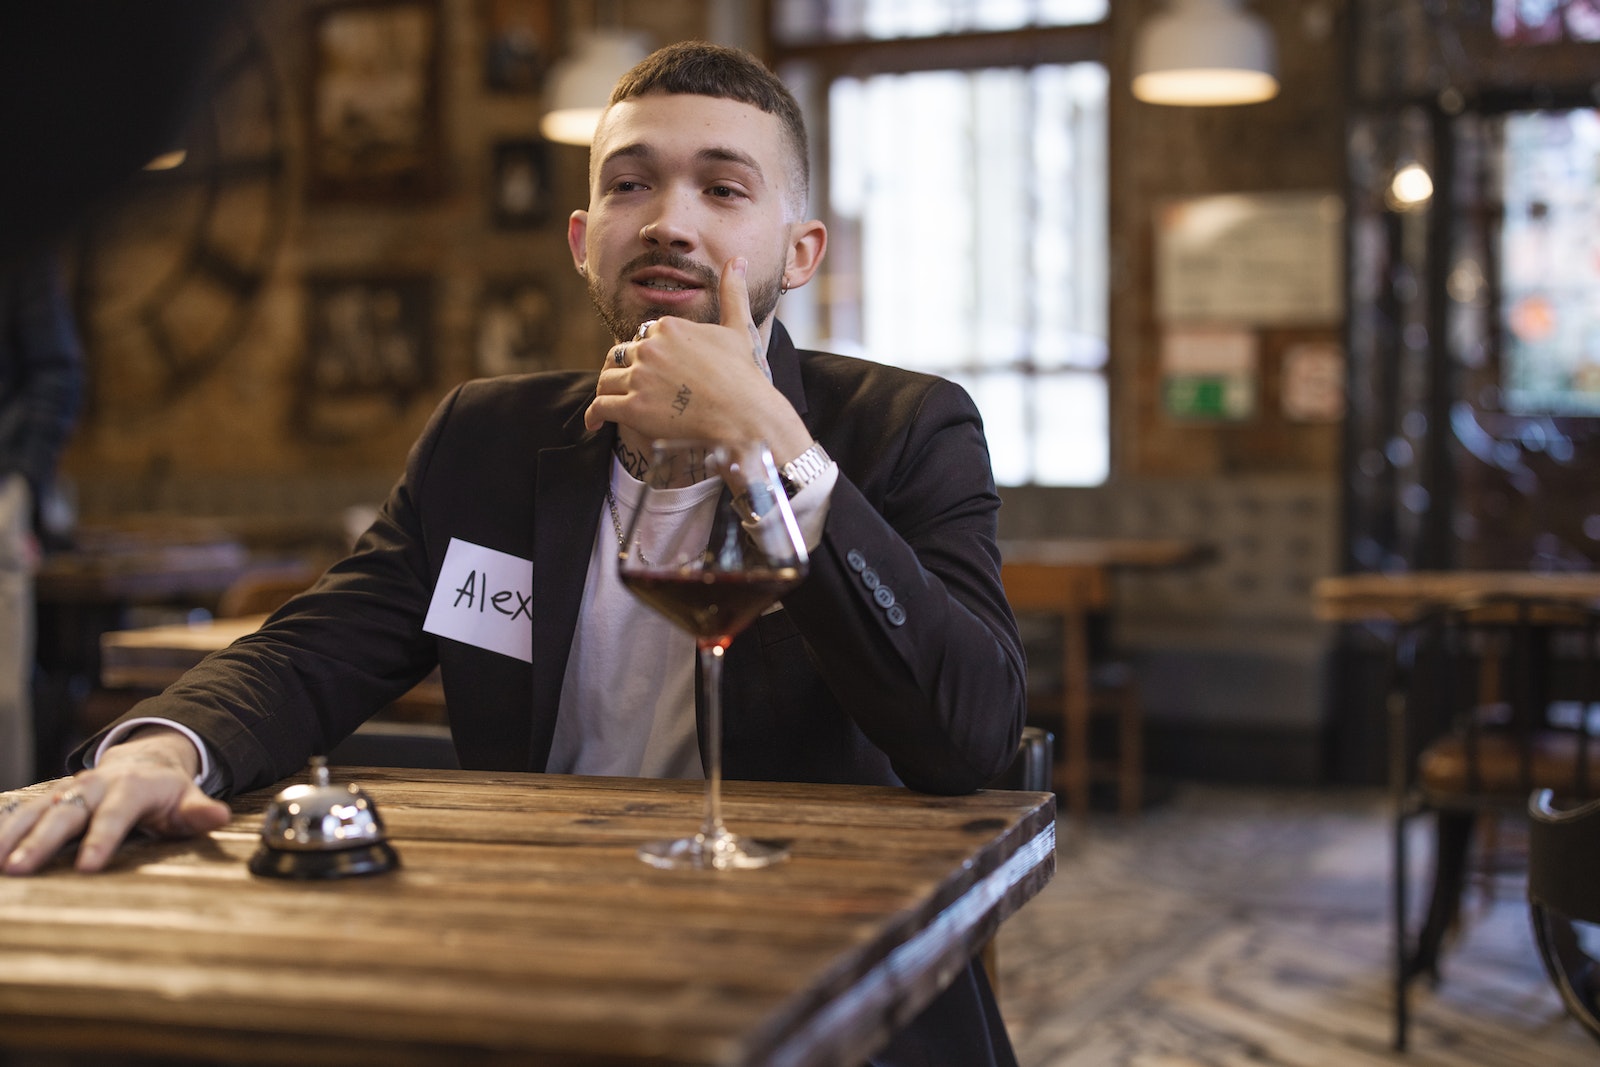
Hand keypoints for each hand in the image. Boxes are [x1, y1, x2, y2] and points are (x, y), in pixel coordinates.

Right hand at [0, 728, 230, 874]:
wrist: (145, 761)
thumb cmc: (167, 791)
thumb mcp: (187, 799)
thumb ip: (198, 812)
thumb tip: (218, 816)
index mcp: (131, 787)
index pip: (115, 814)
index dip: (102, 838)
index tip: (88, 866)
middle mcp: (94, 785)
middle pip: (66, 811)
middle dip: (42, 840)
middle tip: (20, 870)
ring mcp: (68, 789)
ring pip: (35, 808)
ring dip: (12, 834)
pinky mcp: (49, 797)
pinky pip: (20, 809)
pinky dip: (2, 825)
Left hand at [584, 258, 811, 463]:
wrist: (745, 416)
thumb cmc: (744, 375)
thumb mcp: (738, 328)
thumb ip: (732, 293)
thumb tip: (737, 260)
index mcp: (669, 326)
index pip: (643, 336)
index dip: (647, 351)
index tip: (653, 366)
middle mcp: (650, 348)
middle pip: (622, 355)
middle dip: (624, 368)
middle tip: (627, 384)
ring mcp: (640, 378)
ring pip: (606, 379)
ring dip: (608, 390)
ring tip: (610, 400)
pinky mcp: (633, 408)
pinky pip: (601, 407)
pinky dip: (594, 416)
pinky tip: (594, 423)